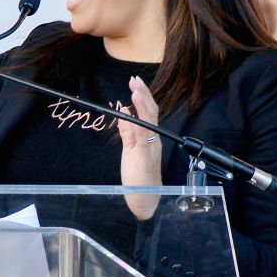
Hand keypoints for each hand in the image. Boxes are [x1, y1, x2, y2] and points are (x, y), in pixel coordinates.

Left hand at [119, 76, 162, 219]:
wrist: (144, 197)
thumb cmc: (137, 174)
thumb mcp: (130, 148)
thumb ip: (127, 130)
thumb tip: (123, 111)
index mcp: (150, 137)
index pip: (148, 112)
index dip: (143, 96)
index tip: (135, 82)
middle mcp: (153, 139)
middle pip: (151, 112)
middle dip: (143, 94)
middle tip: (135, 79)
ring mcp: (151, 147)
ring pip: (149, 120)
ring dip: (142, 102)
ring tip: (136, 88)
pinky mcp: (145, 155)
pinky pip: (143, 135)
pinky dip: (139, 120)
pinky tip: (133, 109)